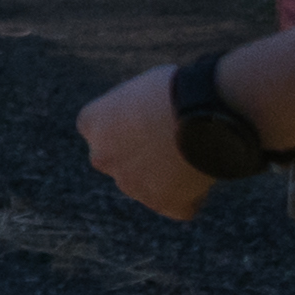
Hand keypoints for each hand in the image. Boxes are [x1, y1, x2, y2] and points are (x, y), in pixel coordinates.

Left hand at [75, 62, 215, 220]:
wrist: (203, 112)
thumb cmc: (175, 89)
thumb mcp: (139, 90)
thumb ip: (127, 112)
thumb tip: (138, 121)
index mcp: (90, 124)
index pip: (101, 132)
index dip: (128, 128)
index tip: (150, 121)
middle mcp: (102, 158)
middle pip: (119, 162)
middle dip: (139, 157)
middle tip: (171, 143)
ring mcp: (131, 185)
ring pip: (146, 186)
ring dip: (165, 177)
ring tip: (193, 153)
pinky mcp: (162, 204)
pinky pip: (176, 205)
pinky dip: (191, 195)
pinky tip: (203, 172)